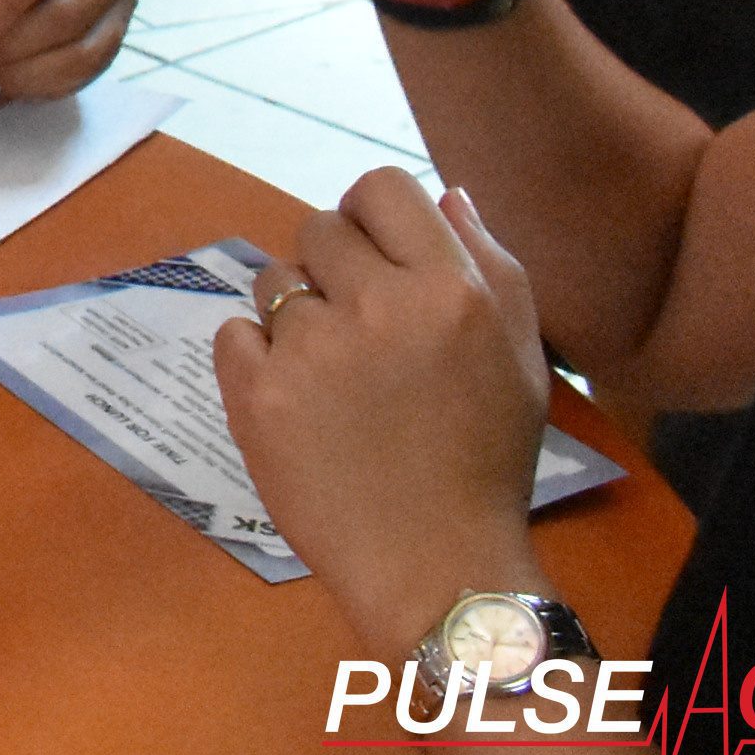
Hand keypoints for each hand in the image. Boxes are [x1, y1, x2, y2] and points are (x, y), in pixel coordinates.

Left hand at [214, 176, 553, 643]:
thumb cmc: (486, 462)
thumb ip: (490, 265)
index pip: (381, 187)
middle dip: (334, 269)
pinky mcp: (256, 393)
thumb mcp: (521, 359)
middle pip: (318, 228)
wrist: (436, 567)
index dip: (374, 218)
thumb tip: (447, 193)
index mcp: (451, 290)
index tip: (378, 262)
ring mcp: (309, 350)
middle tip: (361, 334)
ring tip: (334, 379)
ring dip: (293, 315)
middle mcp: (378, 306)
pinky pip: (233, 333)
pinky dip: (255, 360)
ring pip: (272, 280)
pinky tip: (297, 403)